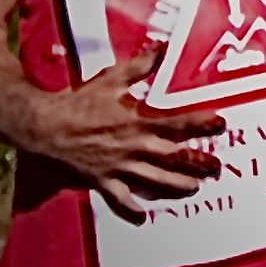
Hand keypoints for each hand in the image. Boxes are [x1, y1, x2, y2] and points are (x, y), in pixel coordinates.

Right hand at [32, 43, 225, 222]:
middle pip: (172, 157)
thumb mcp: (111, 79)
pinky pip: (118, 198)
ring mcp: (117, 166)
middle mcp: (132, 147)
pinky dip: (131, 209)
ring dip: (175, 185)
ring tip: (194, 189)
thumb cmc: (79, 102)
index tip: (220, 124)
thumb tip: (161, 48)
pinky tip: (143, 218)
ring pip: (153, 180)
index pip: (177, 124)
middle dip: (197, 162)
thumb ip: (140, 66)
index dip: (201, 124)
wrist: (45, 127)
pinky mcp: (101, 180)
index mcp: (137, 122)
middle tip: (217, 167)